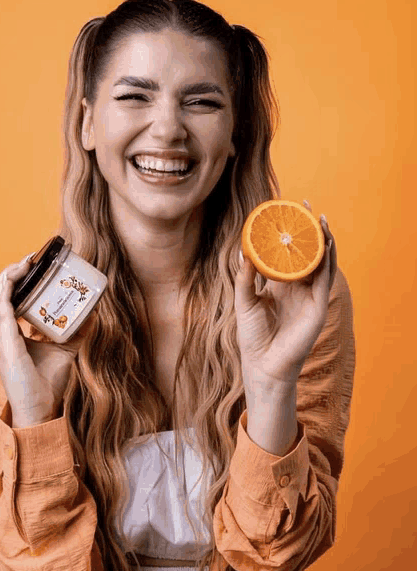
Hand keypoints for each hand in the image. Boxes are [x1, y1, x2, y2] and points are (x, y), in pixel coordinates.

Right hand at [0, 254, 96, 426]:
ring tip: (27, 262)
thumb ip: (76, 332)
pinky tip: (19, 277)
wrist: (39, 409)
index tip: (33, 264)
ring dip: (9, 275)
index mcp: (6, 335)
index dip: (14, 280)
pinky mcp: (4, 344)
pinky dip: (7, 290)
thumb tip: (93, 314)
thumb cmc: (46, 384)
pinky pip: (0, 309)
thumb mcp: (64, 351)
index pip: (3, 300)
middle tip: (33, 258)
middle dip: (12, 271)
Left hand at [234, 200, 336, 389]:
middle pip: (306, 253)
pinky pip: (325, 278)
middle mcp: (297, 288)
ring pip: (320, 261)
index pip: (287, 255)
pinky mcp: (318, 306)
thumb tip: (244, 252)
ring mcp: (309, 296)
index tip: (282, 213)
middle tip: (304, 205)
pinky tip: (325, 242)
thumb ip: (246, 278)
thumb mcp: (244, 301)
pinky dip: (327, 259)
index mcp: (280, 286)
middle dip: (307, 229)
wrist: (263, 365)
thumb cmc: (252, 337)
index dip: (287, 236)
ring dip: (322, 239)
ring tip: (319, 218)